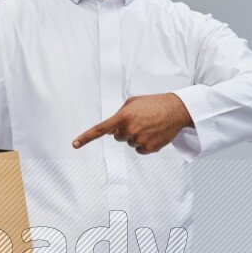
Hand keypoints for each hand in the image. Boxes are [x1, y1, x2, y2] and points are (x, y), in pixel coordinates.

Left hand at [72, 93, 193, 154]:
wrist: (176, 110)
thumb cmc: (154, 103)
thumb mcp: (133, 102)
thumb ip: (119, 114)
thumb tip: (111, 129)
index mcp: (123, 117)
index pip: (101, 129)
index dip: (86, 137)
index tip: (75, 144)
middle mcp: (129, 130)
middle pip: (118, 137)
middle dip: (125, 130)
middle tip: (140, 121)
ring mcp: (139, 140)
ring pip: (130, 143)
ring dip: (136, 136)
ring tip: (149, 125)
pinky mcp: (149, 148)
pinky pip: (139, 150)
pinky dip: (145, 144)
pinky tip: (153, 133)